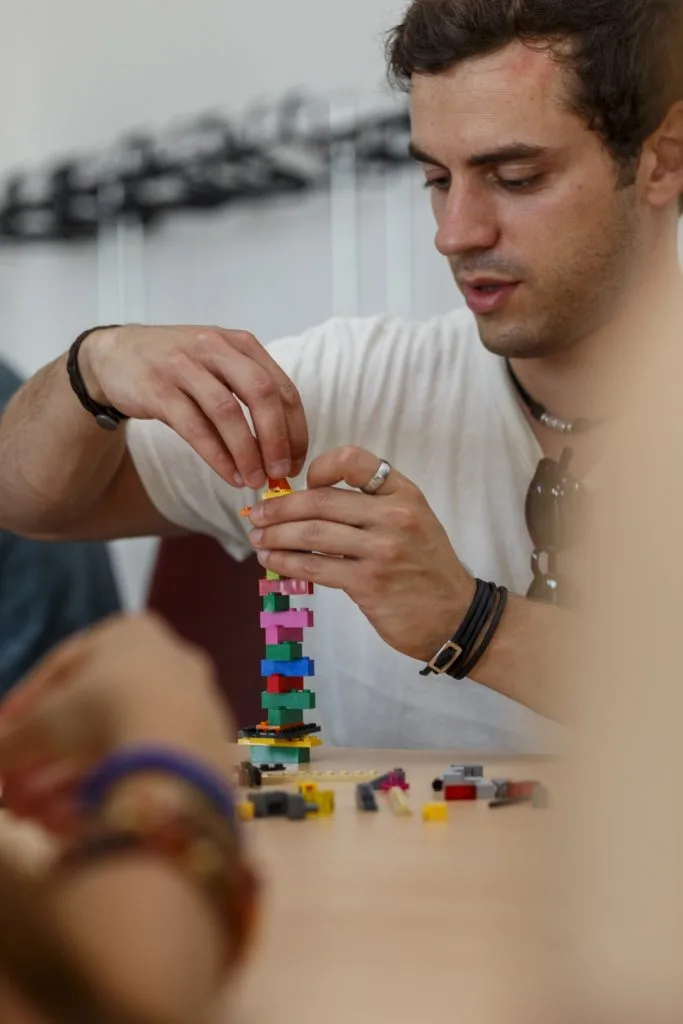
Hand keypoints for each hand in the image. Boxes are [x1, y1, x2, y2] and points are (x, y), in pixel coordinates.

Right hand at [0, 614, 234, 836]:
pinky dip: (104, 793)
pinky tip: (69, 824)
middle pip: (91, 713)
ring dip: (64, 783)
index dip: (23, 707)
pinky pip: (145, 770)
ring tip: (30, 816)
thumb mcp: (39, 724)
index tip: (0, 739)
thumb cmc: (100, 713)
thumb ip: (10, 741)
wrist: (176, 756)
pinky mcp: (207, 751)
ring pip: (116, 747)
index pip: (63, 666)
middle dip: (43, 757)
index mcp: (133, 632)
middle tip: (11, 791)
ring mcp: (195, 706)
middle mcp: (172, 661)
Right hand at [78, 325, 308, 488]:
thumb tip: (284, 450)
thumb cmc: (178, 367)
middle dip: (277, 439)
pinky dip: (217, 456)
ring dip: (247, 452)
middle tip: (282, 472)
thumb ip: (251, 396)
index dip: (296, 429)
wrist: (115, 356)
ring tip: (256, 480)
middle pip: (262, 394)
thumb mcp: (219, 366)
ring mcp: (184, 366)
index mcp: (241, 344)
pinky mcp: (157, 389)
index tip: (298, 462)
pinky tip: (230, 475)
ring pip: (227, 412)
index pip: (283, 388)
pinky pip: (194, 427)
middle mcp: (215, 348)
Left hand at [247, 446, 475, 661]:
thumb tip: (309, 501)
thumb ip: (371, 505)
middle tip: (257, 514)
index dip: (320, 467)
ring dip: (275, 535)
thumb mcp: (413, 520)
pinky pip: (314, 566)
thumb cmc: (426, 567)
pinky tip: (271, 561)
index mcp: (404, 492)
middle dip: (280, 507)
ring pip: (311, 533)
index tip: (304, 484)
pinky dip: (285, 562)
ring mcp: (381, 550)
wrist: (456, 615)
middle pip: (321, 500)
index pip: (353, 460)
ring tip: (257, 539)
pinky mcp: (368, 583)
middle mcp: (394, 515)